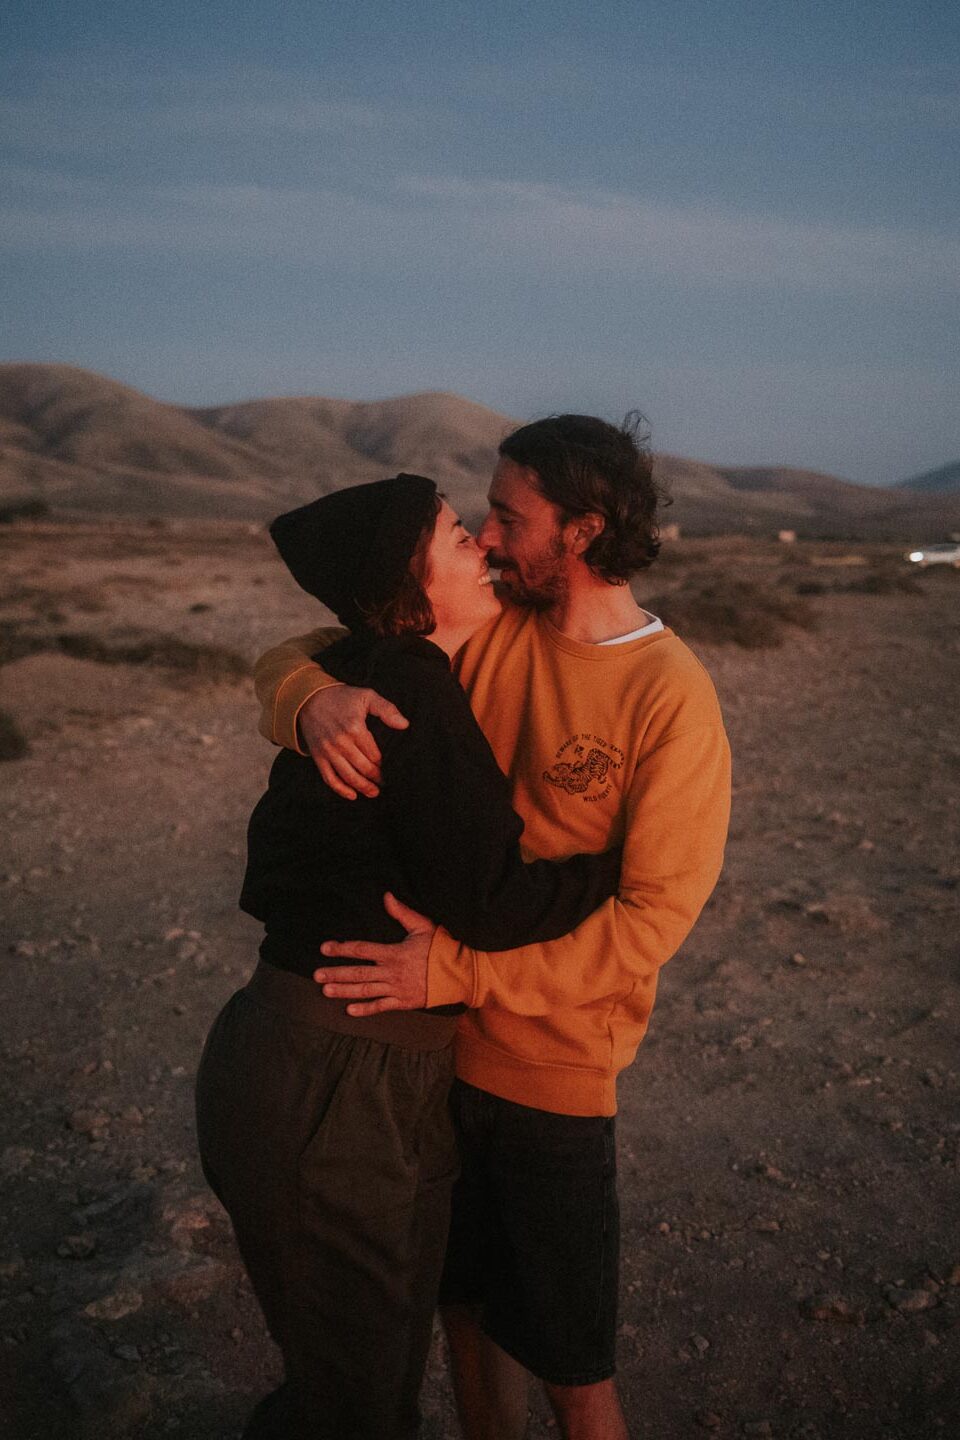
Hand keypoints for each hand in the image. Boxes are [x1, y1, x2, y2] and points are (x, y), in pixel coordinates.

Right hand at [298, 685, 408, 799]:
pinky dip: (341, 790)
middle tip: (386, 784)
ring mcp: (328, 751)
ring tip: (374, 793)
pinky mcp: (318, 756)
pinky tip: (353, 795)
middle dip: (376, 779)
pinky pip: (329, 778)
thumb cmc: (342, 697)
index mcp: (355, 728)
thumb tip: (405, 725)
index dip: (383, 764)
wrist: (309, 698)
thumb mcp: (366, 696)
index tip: (391, 769)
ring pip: (348, 776)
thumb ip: (387, 709)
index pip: (374, 755)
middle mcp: (340, 742)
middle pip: (363, 768)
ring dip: (363, 787)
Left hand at [314, 893, 435, 1014]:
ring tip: (326, 990)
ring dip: (344, 991)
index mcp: (394, 952)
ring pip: (365, 990)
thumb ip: (402, 913)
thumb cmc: (441, 947)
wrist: (460, 973)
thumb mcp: (423, 926)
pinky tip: (349, 1010)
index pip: (362, 949)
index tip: (325, 948)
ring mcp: (397, 989)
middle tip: (316, 974)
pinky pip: (381, 1007)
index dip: (342, 948)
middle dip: (336, 973)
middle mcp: (392, 972)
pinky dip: (365, 1009)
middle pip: (358, 972)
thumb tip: (386, 896)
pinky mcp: (404, 1002)